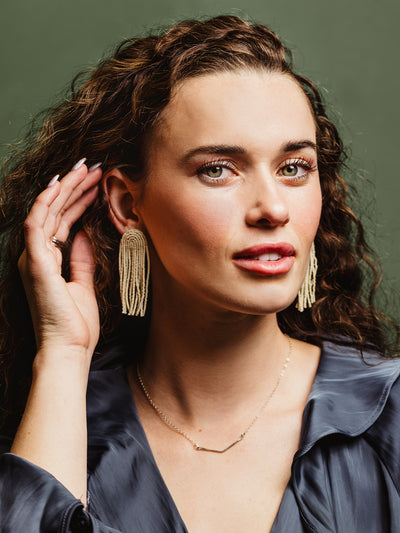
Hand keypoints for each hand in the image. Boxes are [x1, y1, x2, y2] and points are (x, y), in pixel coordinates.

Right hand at [18, 160, 102, 363]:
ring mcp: (34, 258)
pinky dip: (46, 203)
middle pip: (55, 212)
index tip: (95, 182)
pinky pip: (36, 225)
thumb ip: (81, 259)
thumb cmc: (75, 324)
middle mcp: (38, 255)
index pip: (63, 221)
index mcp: (48, 260)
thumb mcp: (83, 284)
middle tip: (91, 166)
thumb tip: (84, 235)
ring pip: (47, 212)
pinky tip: (59, 185)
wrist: (69, 349)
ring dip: (65, 188)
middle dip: (74, 187)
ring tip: (83, 168)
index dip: (77, 200)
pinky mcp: (35, 264)